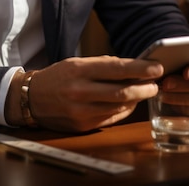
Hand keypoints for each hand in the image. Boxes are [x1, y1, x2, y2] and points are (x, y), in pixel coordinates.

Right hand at [6, 55, 163, 131]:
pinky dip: (124, 110)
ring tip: (146, 90)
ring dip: (137, 99)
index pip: (117, 68)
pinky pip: (111, 118)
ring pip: (119, 106)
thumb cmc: (58, 76)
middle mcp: (81, 91)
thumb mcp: (76, 63)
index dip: (140, 68)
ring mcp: (82, 111)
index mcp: (79, 70)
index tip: (156, 67)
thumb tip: (131, 66)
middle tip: (156, 83)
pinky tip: (130, 103)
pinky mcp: (83, 125)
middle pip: (122, 91)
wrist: (32, 98)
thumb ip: (102, 65)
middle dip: (144, 87)